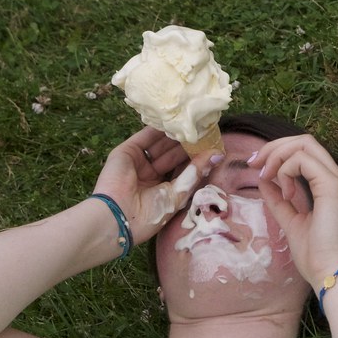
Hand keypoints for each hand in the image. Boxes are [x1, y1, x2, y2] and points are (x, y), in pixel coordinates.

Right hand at [92, 128, 213, 245]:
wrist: (119, 217)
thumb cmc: (151, 213)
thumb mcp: (178, 193)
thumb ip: (196, 172)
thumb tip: (218, 155)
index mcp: (163, 190)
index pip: (182, 169)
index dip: (196, 157)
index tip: (212, 145)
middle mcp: (150, 175)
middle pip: (171, 155)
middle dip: (187, 144)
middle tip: (204, 129)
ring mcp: (138, 163)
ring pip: (160, 145)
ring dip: (174, 135)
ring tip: (191, 123)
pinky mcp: (126, 152)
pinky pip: (145, 137)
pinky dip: (158, 129)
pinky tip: (173, 120)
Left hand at [250, 135, 337, 289]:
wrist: (329, 272)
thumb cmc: (315, 254)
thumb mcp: (290, 221)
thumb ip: (279, 200)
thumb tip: (264, 181)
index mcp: (330, 185)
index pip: (306, 152)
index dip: (278, 153)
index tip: (257, 169)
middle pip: (305, 141)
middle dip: (274, 148)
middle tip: (255, 164)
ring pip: (304, 144)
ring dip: (277, 156)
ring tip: (265, 176)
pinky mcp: (333, 186)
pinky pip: (303, 160)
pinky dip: (286, 169)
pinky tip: (284, 191)